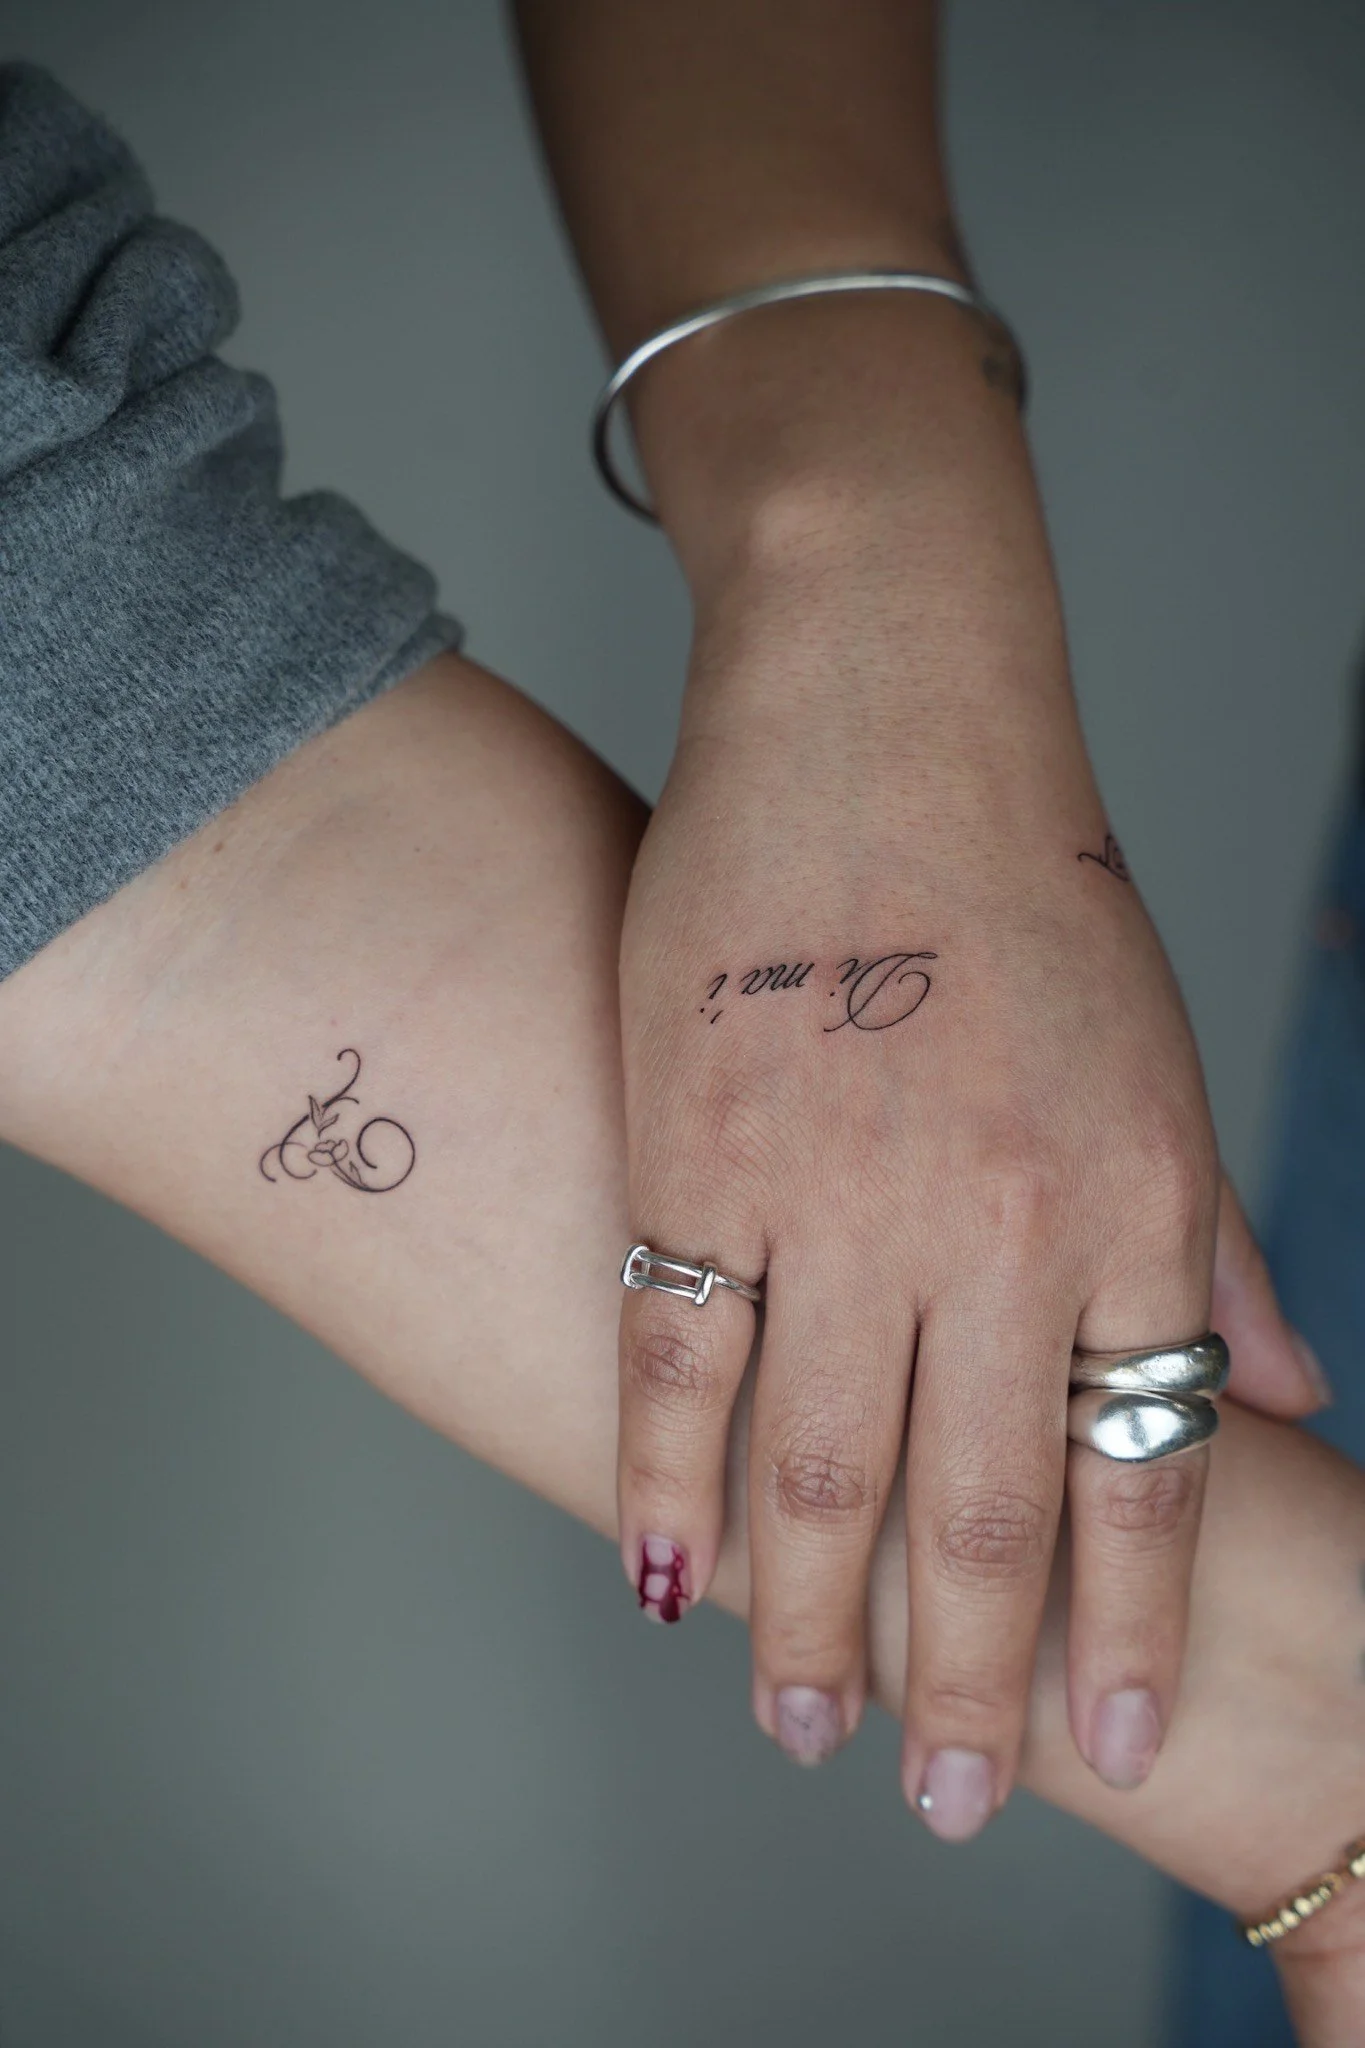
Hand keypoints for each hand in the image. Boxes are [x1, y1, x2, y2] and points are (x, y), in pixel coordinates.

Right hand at [614, 486, 1321, 1830]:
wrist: (881, 712)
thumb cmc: (1032, 881)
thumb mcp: (1167, 1058)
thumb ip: (1213, 1243)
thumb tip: (1293, 1398)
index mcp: (1127, 1198)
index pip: (1146, 1472)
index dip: (1125, 1628)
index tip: (1105, 1741)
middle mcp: (994, 1219)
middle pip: (981, 1508)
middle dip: (971, 1683)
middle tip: (949, 1802)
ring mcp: (837, 1188)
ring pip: (820, 1467)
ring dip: (810, 1621)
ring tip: (798, 1730)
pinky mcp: (698, 1145)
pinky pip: (678, 1354)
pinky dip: (667, 1482)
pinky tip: (666, 1575)